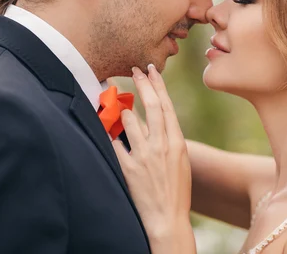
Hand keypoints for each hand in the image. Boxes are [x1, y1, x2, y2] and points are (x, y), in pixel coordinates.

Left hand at [112, 65, 194, 252]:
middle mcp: (161, 145)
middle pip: (151, 106)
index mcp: (177, 142)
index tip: (151, 71)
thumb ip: (170, 140)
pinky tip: (105, 122)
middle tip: (134, 69)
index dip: (158, 86)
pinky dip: (110, 132)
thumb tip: (159, 121)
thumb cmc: (177, 190)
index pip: (166, 106)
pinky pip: (115, 143)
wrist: (168, 218)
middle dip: (142, 84)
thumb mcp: (181, 161)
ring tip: (117, 99)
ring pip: (130, 120)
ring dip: (122, 107)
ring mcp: (144, 155)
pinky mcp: (129, 168)